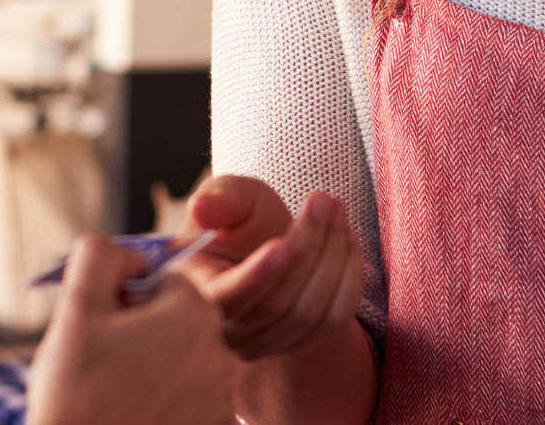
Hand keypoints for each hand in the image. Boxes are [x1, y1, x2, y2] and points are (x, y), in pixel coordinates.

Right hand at [26, 234, 235, 424]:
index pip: (162, 281)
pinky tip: (133, 414)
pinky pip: (187, 396)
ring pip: (180, 358)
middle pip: (175, 319)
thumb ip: (99, 256)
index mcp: (196, 313)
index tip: (103, 333)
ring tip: (114, 394)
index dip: (124, 301)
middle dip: (140, 332)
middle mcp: (223, 353)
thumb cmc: (77, 396)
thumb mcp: (76, 309)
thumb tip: (127, 252)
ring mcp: (222, 397)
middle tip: (104, 365)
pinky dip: (162, 401)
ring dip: (151, 367)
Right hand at [180, 174, 364, 360]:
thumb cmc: (241, 222)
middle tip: (323, 200)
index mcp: (195, 294)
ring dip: (333, 257)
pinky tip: (347, 239)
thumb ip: (218, 200)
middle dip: (308, 247)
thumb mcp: (229, 200)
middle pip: (276, 305)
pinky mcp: (300, 343)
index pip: (225, 299)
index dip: (257, 276)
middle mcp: (226, 331)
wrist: (266, 243)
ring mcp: (264, 344)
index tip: (283, 243)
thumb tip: (201, 207)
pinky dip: (348, 277)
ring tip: (336, 210)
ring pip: (309, 313)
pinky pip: (334, 320)